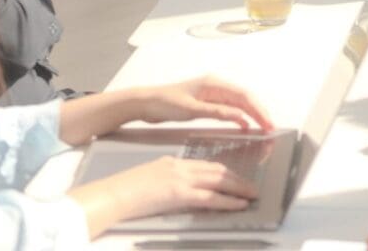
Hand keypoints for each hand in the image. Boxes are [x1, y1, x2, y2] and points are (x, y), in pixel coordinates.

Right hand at [129, 156, 258, 212]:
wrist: (115, 193)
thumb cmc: (125, 190)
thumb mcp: (150, 179)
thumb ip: (167, 181)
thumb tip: (178, 191)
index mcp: (173, 163)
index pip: (206, 165)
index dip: (224, 172)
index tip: (236, 177)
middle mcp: (181, 167)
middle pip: (217, 170)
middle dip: (237, 179)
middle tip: (252, 186)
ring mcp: (181, 179)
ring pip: (218, 181)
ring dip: (239, 188)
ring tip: (252, 194)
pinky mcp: (180, 194)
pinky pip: (210, 197)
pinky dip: (228, 201)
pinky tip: (239, 204)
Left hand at [133, 76, 273, 130]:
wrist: (146, 103)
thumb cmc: (165, 103)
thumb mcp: (192, 110)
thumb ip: (217, 112)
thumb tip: (240, 116)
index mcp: (214, 84)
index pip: (243, 96)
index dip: (258, 109)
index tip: (268, 123)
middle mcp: (215, 86)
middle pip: (244, 98)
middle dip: (259, 112)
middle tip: (271, 128)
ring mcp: (211, 94)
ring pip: (238, 103)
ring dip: (251, 114)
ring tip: (262, 127)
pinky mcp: (205, 102)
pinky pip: (228, 108)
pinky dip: (239, 116)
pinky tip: (243, 125)